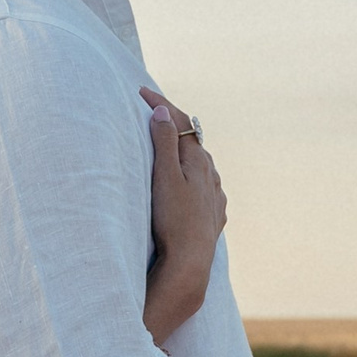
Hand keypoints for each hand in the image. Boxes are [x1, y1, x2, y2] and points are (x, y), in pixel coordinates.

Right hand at [143, 91, 225, 343]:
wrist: (190, 264)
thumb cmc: (173, 220)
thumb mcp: (163, 177)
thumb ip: (164, 143)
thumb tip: (164, 112)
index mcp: (198, 161)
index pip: (180, 122)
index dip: (160, 104)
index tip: (141, 92)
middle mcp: (212, 175)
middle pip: (192, 142)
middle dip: (173, 127)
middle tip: (152, 115)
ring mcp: (215, 197)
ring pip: (201, 166)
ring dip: (184, 154)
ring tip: (169, 150)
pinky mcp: (214, 216)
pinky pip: (205, 189)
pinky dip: (193, 180)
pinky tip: (188, 187)